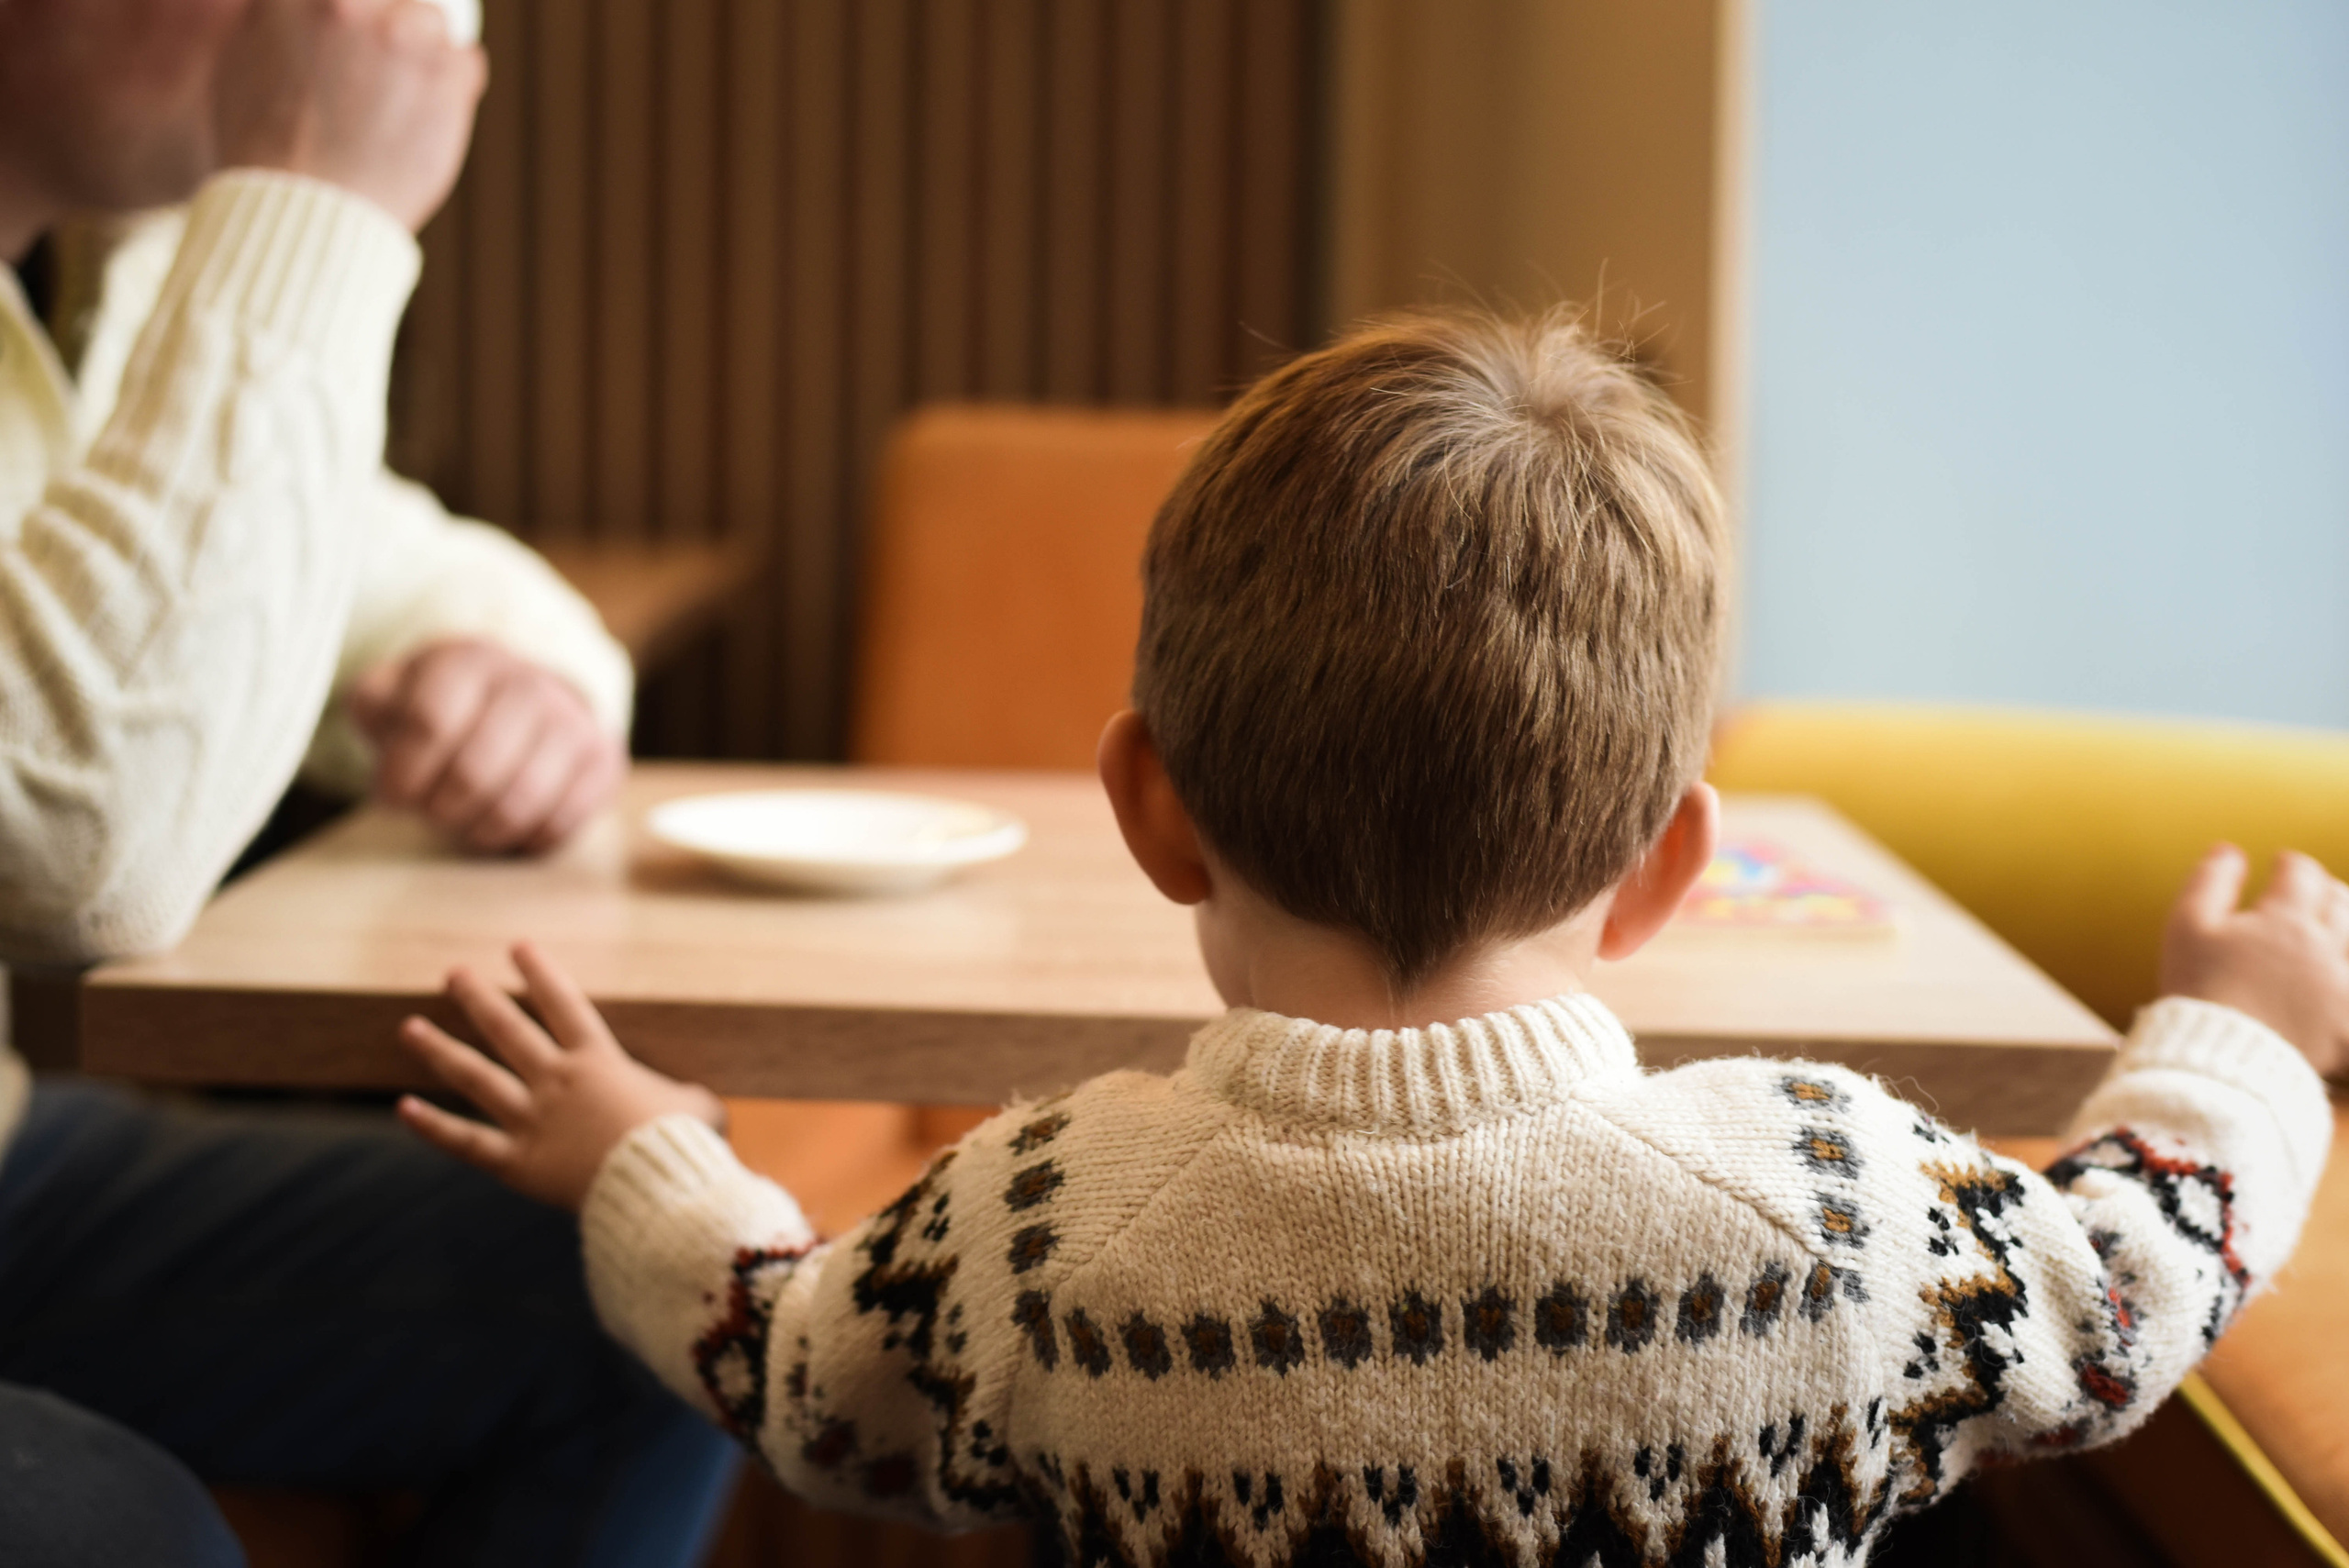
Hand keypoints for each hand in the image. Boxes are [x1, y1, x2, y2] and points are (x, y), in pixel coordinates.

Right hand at [211, 0, 486, 230]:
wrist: (303, 210)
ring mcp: (405, 36)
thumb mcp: (243, 58)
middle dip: (392, 20)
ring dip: (426, 51)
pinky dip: (454, 86)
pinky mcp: (447, 74)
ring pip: (434, 21)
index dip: (362, 9)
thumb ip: (278, 16)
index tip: (365, 25)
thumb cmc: (265, 146)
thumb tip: (295, 7)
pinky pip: (467, 62)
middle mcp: (350, 2)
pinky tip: (423, 120)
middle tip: (384, 65)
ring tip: (402, 98)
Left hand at [348, 637, 622, 853]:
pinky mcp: (603, 762)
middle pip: (473, 771)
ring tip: (464, 822)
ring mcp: (573, 722)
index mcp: (470, 660)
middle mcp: (529, 683)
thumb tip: (382, 723)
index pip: (429, 723)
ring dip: (479, 829)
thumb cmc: (447, 709)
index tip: (392, 796)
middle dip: (439, 809)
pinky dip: (524, 838)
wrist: (526, 701)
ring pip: (519, 802)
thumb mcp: (397, 694)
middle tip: (430, 812)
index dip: (402, 774)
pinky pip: (561, 822)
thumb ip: (374, 704)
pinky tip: (505, 824)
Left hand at [398, 941, 726, 1209]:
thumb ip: (684, 1094)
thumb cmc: (687, 1144)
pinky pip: (467, 1142)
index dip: (540, 972)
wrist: (660, 1190)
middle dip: (478, 998)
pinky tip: (404, 1107)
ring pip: (476, 1076)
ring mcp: (532, 1120)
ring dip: (440, 1049)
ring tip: (409, 1027)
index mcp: (600, 1061)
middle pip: (508, 1029)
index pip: (564, 1003)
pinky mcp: (518, 1163)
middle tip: (453, 974)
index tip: (518, 946)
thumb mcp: (698, 1106)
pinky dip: (434, 1127)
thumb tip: (690, 1099)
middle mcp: (557, 1081)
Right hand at [2162, 844, 2348, 1077]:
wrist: (2219, 1058)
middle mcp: (2322, 947)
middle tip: (2309, 892)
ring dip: (2345, 924)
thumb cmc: (2199, 989)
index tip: (2279, 865)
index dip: (2289, 864)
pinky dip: (2346, 972)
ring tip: (2331, 926)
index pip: (2300, 872)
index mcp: (2284, 919)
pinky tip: (2336, 975)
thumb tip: (2230, 850)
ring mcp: (2340, 986)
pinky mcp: (2347, 1023)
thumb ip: (2210, 880)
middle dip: (2325, 890)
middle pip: (2340, 901)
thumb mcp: (2187, 926)